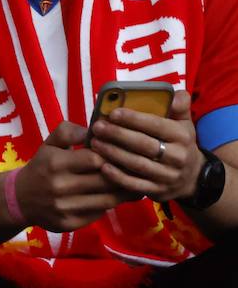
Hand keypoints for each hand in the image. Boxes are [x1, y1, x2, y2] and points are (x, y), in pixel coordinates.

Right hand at [14, 121, 139, 231]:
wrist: (20, 198)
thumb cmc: (41, 167)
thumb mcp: (48, 144)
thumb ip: (68, 132)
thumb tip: (93, 129)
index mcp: (55, 163)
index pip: (95, 159)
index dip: (111, 156)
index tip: (121, 154)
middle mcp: (60, 186)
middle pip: (105, 181)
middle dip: (123, 175)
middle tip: (138, 171)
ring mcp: (65, 207)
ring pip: (107, 200)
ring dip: (123, 193)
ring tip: (135, 185)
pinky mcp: (69, 223)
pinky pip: (98, 213)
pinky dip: (108, 205)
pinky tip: (114, 198)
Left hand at [89, 90, 203, 202]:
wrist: (192, 177)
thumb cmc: (178, 142)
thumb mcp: (183, 123)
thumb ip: (179, 106)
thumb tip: (174, 95)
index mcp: (182, 136)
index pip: (156, 125)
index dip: (134, 119)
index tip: (113, 113)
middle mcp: (178, 157)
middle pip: (144, 145)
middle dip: (118, 135)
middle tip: (97, 127)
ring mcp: (168, 176)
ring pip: (138, 164)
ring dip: (114, 154)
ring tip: (95, 143)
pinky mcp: (159, 191)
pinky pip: (136, 185)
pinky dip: (118, 177)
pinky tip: (103, 167)